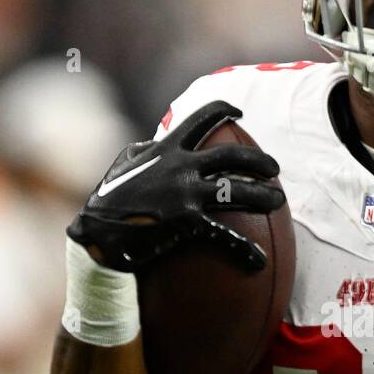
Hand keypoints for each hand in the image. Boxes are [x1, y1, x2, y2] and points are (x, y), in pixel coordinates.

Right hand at [67, 100, 285, 272]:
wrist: (96, 232)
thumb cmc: (106, 199)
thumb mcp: (122, 165)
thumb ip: (143, 151)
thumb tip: (152, 142)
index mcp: (167, 148)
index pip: (201, 118)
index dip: (224, 111)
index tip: (239, 114)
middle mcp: (181, 166)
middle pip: (233, 156)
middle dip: (259, 161)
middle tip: (274, 169)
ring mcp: (186, 193)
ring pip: (238, 191)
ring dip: (264, 197)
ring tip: (278, 202)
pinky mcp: (188, 223)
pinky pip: (225, 236)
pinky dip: (245, 249)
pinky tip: (258, 261)